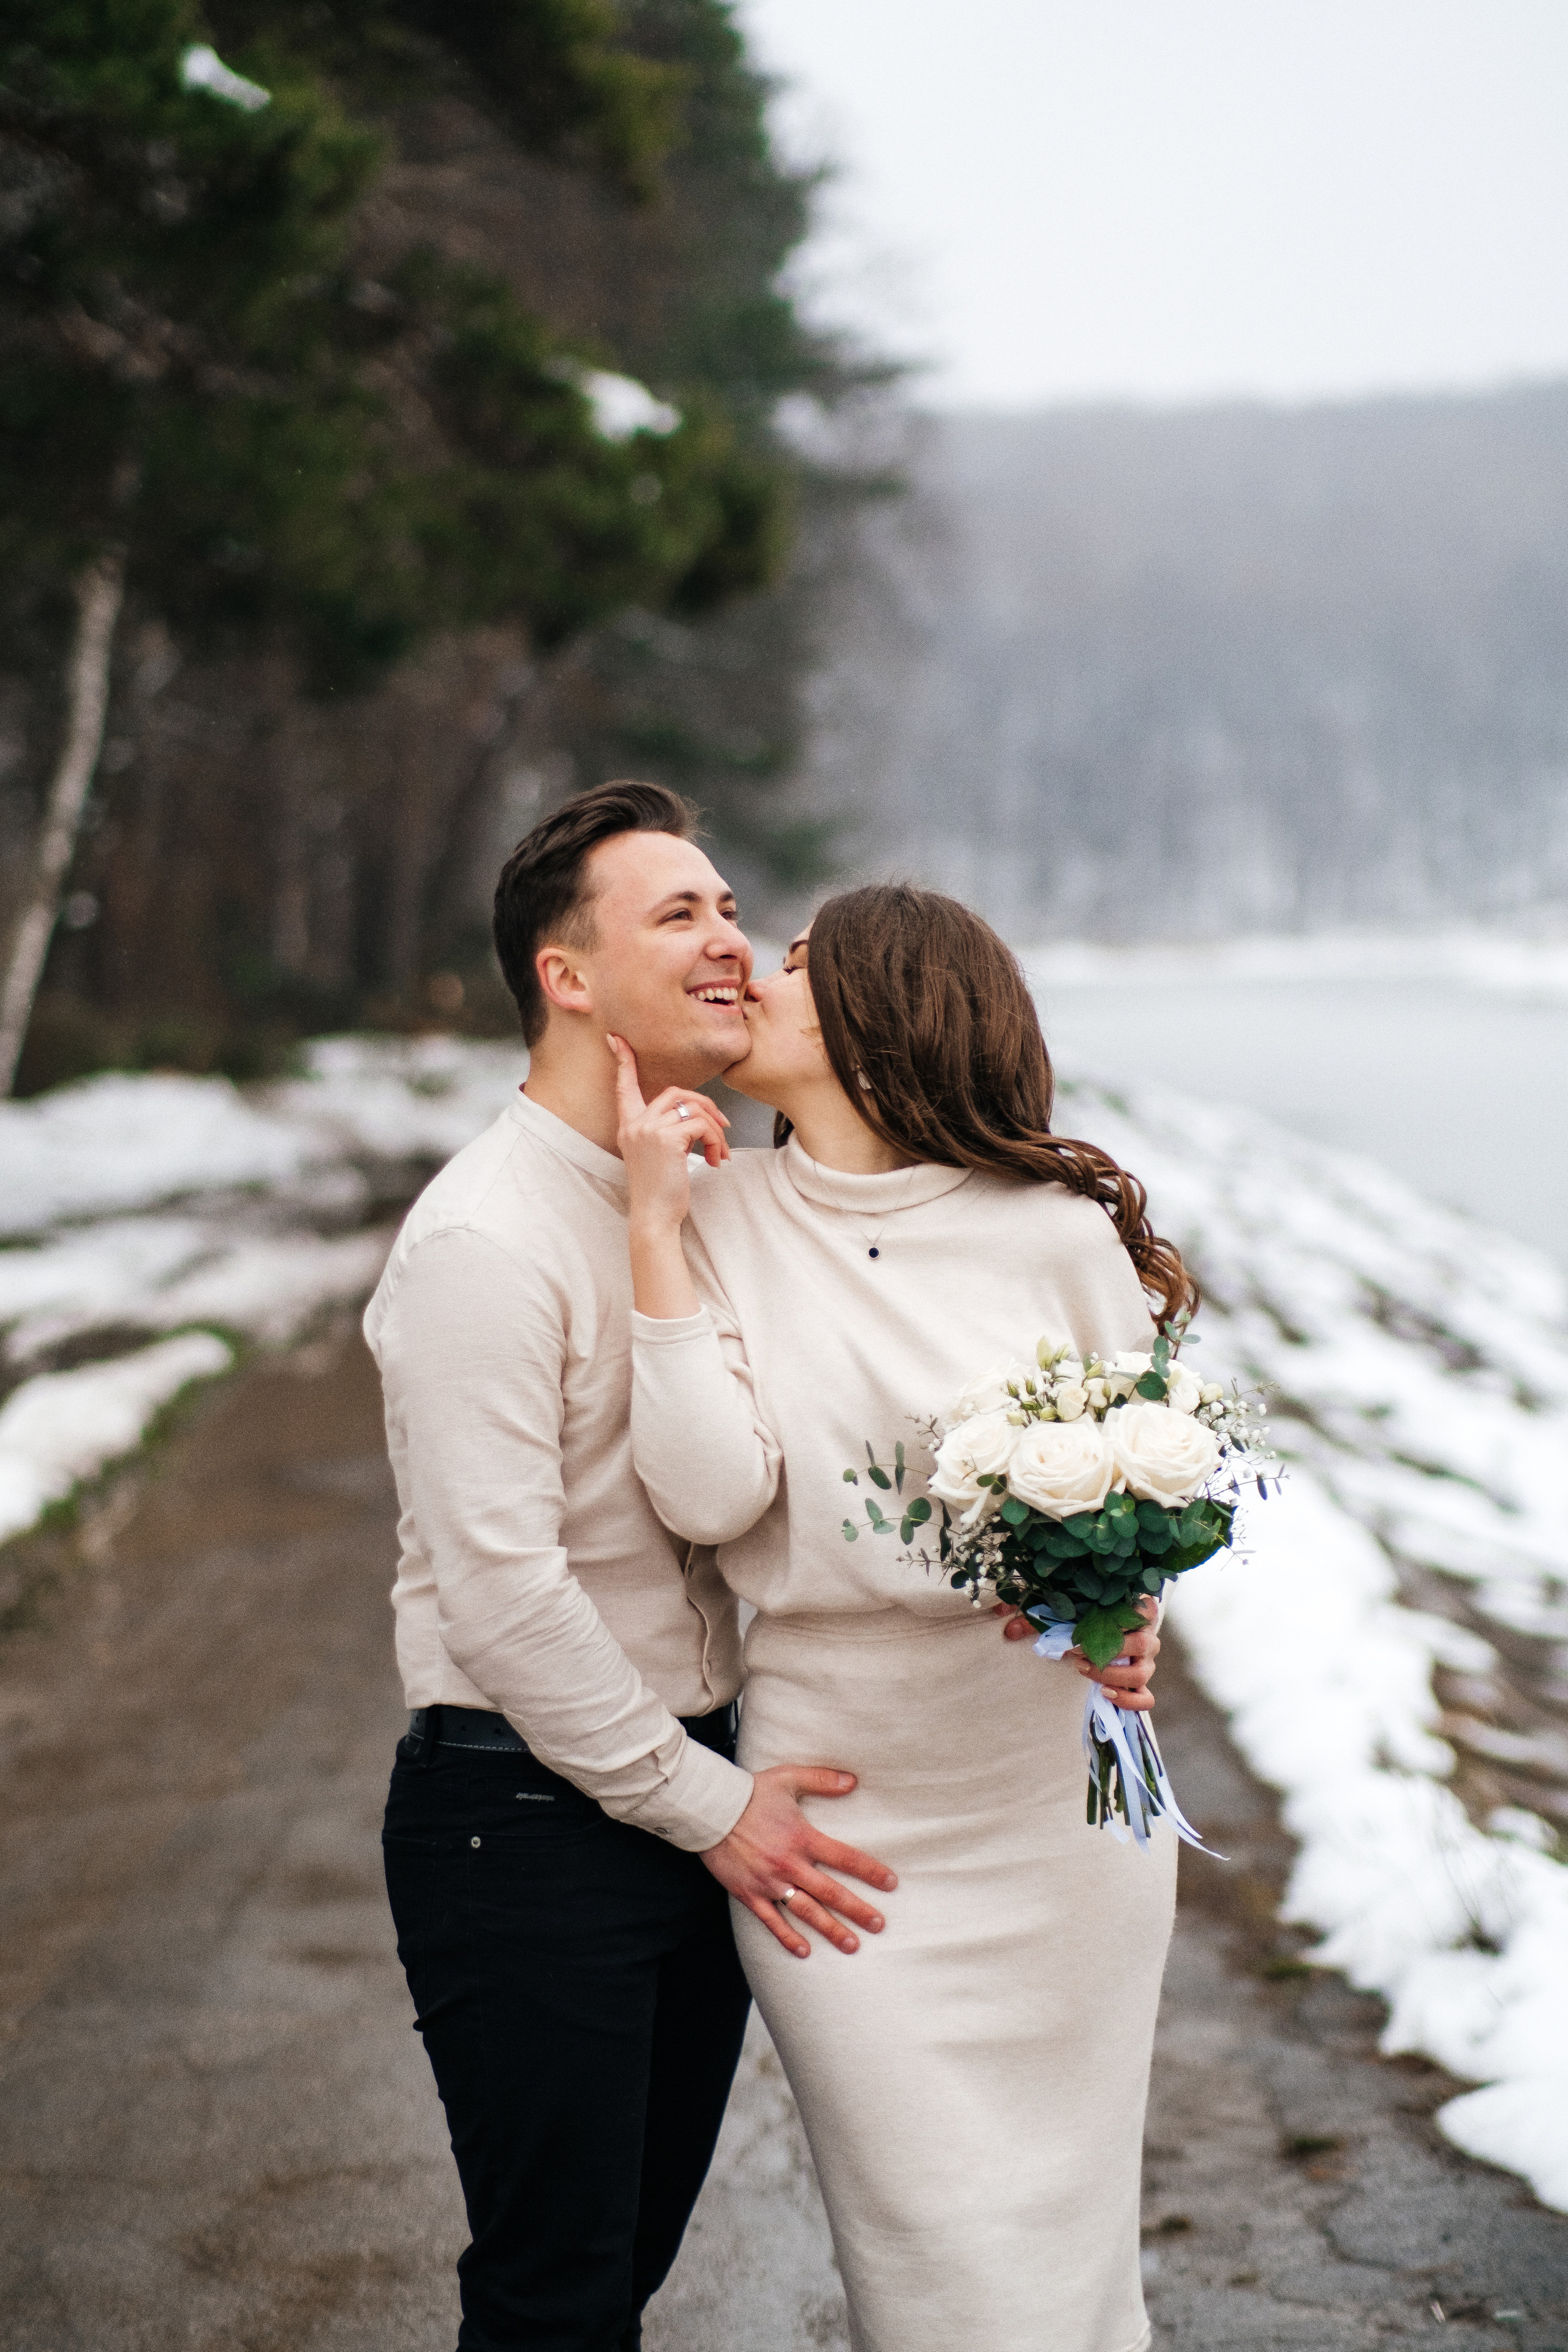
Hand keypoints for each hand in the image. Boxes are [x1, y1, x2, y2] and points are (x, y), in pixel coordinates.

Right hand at [609, 1034, 728, 1237]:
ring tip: (720, 1152)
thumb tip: (696, 1118)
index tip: (616, 1039)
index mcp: (629, 1125)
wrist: (654, 1217)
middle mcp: (635, 1123)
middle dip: (706, 1105)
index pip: (623, 1086)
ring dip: (716, 1129)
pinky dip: (716, 1140)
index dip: (623, 1061)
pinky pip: (702, 1124)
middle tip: (723, 1128)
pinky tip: (715, 1160)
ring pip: (694, 1108)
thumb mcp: (657, 1155)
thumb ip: (667, 1131)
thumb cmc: (659, 1190)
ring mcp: (649, 1129)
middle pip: (676, 1092)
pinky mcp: (667, 1138)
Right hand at [702, 1764, 896, 1958]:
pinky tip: (804, 1951)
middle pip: (831, 1893)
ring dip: (830, 1930)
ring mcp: (769, 1882)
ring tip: (852, 1945)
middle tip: (879, 1925)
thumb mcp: (788, 1777)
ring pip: (806, 1912)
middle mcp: (790, 1864)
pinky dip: (788, 1938)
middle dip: (858, 1910)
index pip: (845, 1858)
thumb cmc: (751, 1792)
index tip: (891, 1884)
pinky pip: (772, 1921)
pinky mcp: (749, 1894)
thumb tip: (854, 1781)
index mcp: (803, 1837)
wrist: (710, 1809)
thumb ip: (822, 1779)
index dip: (870, 1871)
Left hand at [995, 1593, 1160, 1712]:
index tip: (1092, 1619)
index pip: (1146, 1609)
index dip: (1120, 1616)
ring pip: (1141, 1673)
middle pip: (1143, 1643)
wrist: (1100, 1637)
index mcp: (1137, 1611)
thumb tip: (1008, 1629)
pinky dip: (1127, 1699)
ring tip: (1082, 1669)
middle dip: (1107, 1648)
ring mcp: (1147, 1663)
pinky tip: (1104, 1693)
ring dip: (1110, 1673)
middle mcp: (1148, 1636)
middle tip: (1077, 1649)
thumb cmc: (1084, 1620)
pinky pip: (1145, 1699)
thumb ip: (1038, 1618)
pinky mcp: (1142, 1685)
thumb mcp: (1064, 1613)